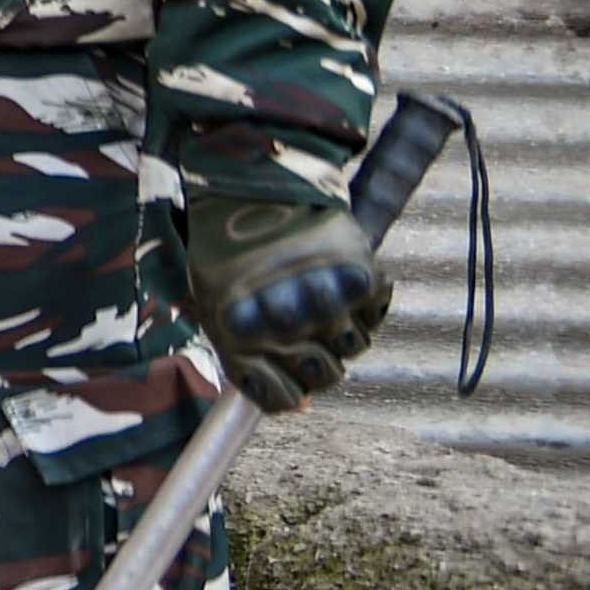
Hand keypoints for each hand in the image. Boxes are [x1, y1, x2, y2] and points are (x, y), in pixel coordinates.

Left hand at [187, 189, 389, 411]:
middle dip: (318, 362)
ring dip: (343, 330)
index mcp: (242, 335)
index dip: (289, 392)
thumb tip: (300, 403)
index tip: (289, 377)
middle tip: (307, 332)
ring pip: (355, 346)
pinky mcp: (360, 272)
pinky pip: (377, 311)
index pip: (281, 398)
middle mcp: (286, 322)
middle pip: (325, 376)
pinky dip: (366, 303)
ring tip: (322, 297)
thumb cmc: (225, 251)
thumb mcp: (212, 305)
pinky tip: (341, 282)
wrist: (247, 186)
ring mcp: (326, 298)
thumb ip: (248, 358)